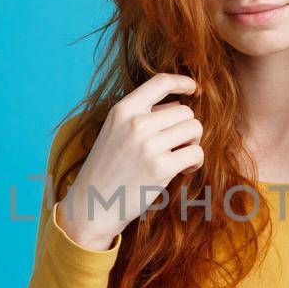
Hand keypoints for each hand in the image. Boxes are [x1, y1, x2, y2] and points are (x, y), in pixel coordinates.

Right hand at [53, 73, 203, 250]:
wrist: (92, 205)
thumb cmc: (108, 169)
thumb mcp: (115, 132)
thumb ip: (143, 115)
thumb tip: (180, 105)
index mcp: (122, 110)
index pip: (160, 82)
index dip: (182, 82)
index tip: (194, 88)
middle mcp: (135, 123)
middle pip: (185, 111)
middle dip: (186, 128)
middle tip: (176, 146)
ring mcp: (148, 144)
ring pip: (194, 129)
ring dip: (192, 144)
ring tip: (179, 157)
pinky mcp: (160, 167)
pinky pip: (196, 153)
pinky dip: (195, 162)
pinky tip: (183, 170)